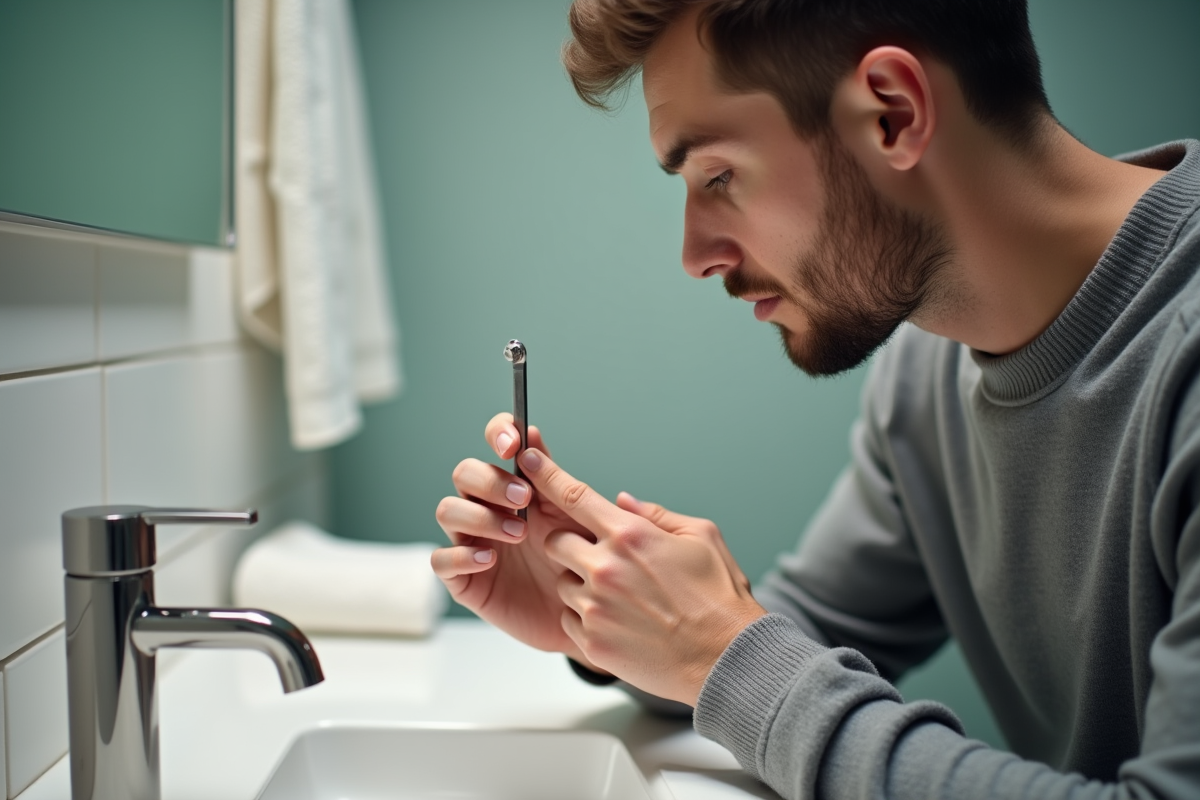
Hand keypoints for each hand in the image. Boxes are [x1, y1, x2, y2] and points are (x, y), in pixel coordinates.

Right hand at [432, 414, 598, 665]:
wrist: (587, 616)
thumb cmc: (584, 563)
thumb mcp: (576, 519)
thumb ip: (555, 479)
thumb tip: (533, 435)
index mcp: (518, 484)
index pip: (496, 443)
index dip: (497, 434)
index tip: (512, 445)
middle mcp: (489, 506)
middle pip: (465, 472)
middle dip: (490, 480)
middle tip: (523, 499)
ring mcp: (473, 540)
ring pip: (448, 509)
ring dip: (479, 515)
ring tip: (517, 534)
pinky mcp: (465, 578)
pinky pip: (441, 559)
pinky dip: (461, 554)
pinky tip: (488, 559)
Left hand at [520, 447, 766, 705]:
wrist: (726, 658)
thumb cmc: (718, 598)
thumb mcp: (701, 536)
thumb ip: (655, 514)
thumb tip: (622, 501)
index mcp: (630, 535)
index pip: (573, 495)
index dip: (545, 475)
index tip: (526, 459)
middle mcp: (606, 567)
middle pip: (554, 542)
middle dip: (570, 546)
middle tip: (601, 559)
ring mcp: (596, 606)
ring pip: (562, 582)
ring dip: (580, 585)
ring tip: (622, 599)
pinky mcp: (592, 641)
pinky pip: (569, 619)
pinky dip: (586, 619)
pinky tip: (622, 623)